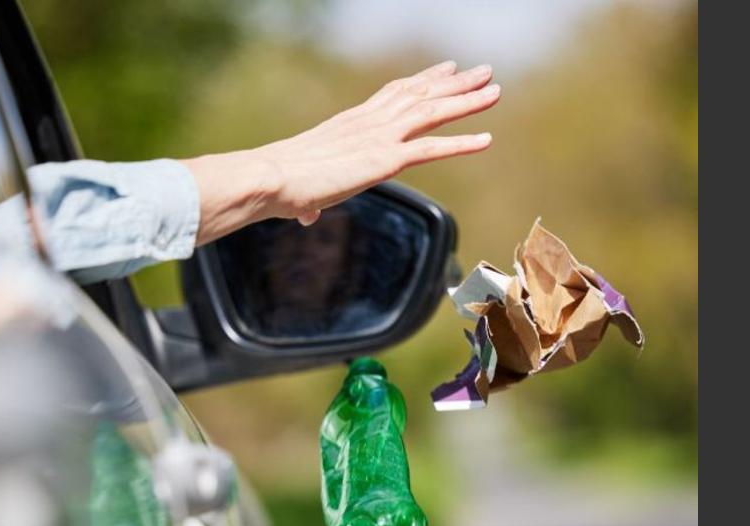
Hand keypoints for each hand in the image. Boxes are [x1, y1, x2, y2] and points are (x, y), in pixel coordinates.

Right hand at [183, 61, 499, 243]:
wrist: (271, 177)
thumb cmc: (278, 184)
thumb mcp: (301, 188)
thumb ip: (310, 200)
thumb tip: (304, 216)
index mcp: (351, 123)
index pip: (394, 93)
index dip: (423, 80)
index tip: (445, 70)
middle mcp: (369, 122)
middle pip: (420, 94)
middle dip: (454, 83)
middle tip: (482, 71)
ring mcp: (379, 138)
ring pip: (432, 112)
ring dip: (466, 101)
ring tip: (494, 90)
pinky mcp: (384, 159)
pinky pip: (431, 148)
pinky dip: (461, 143)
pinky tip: (486, 140)